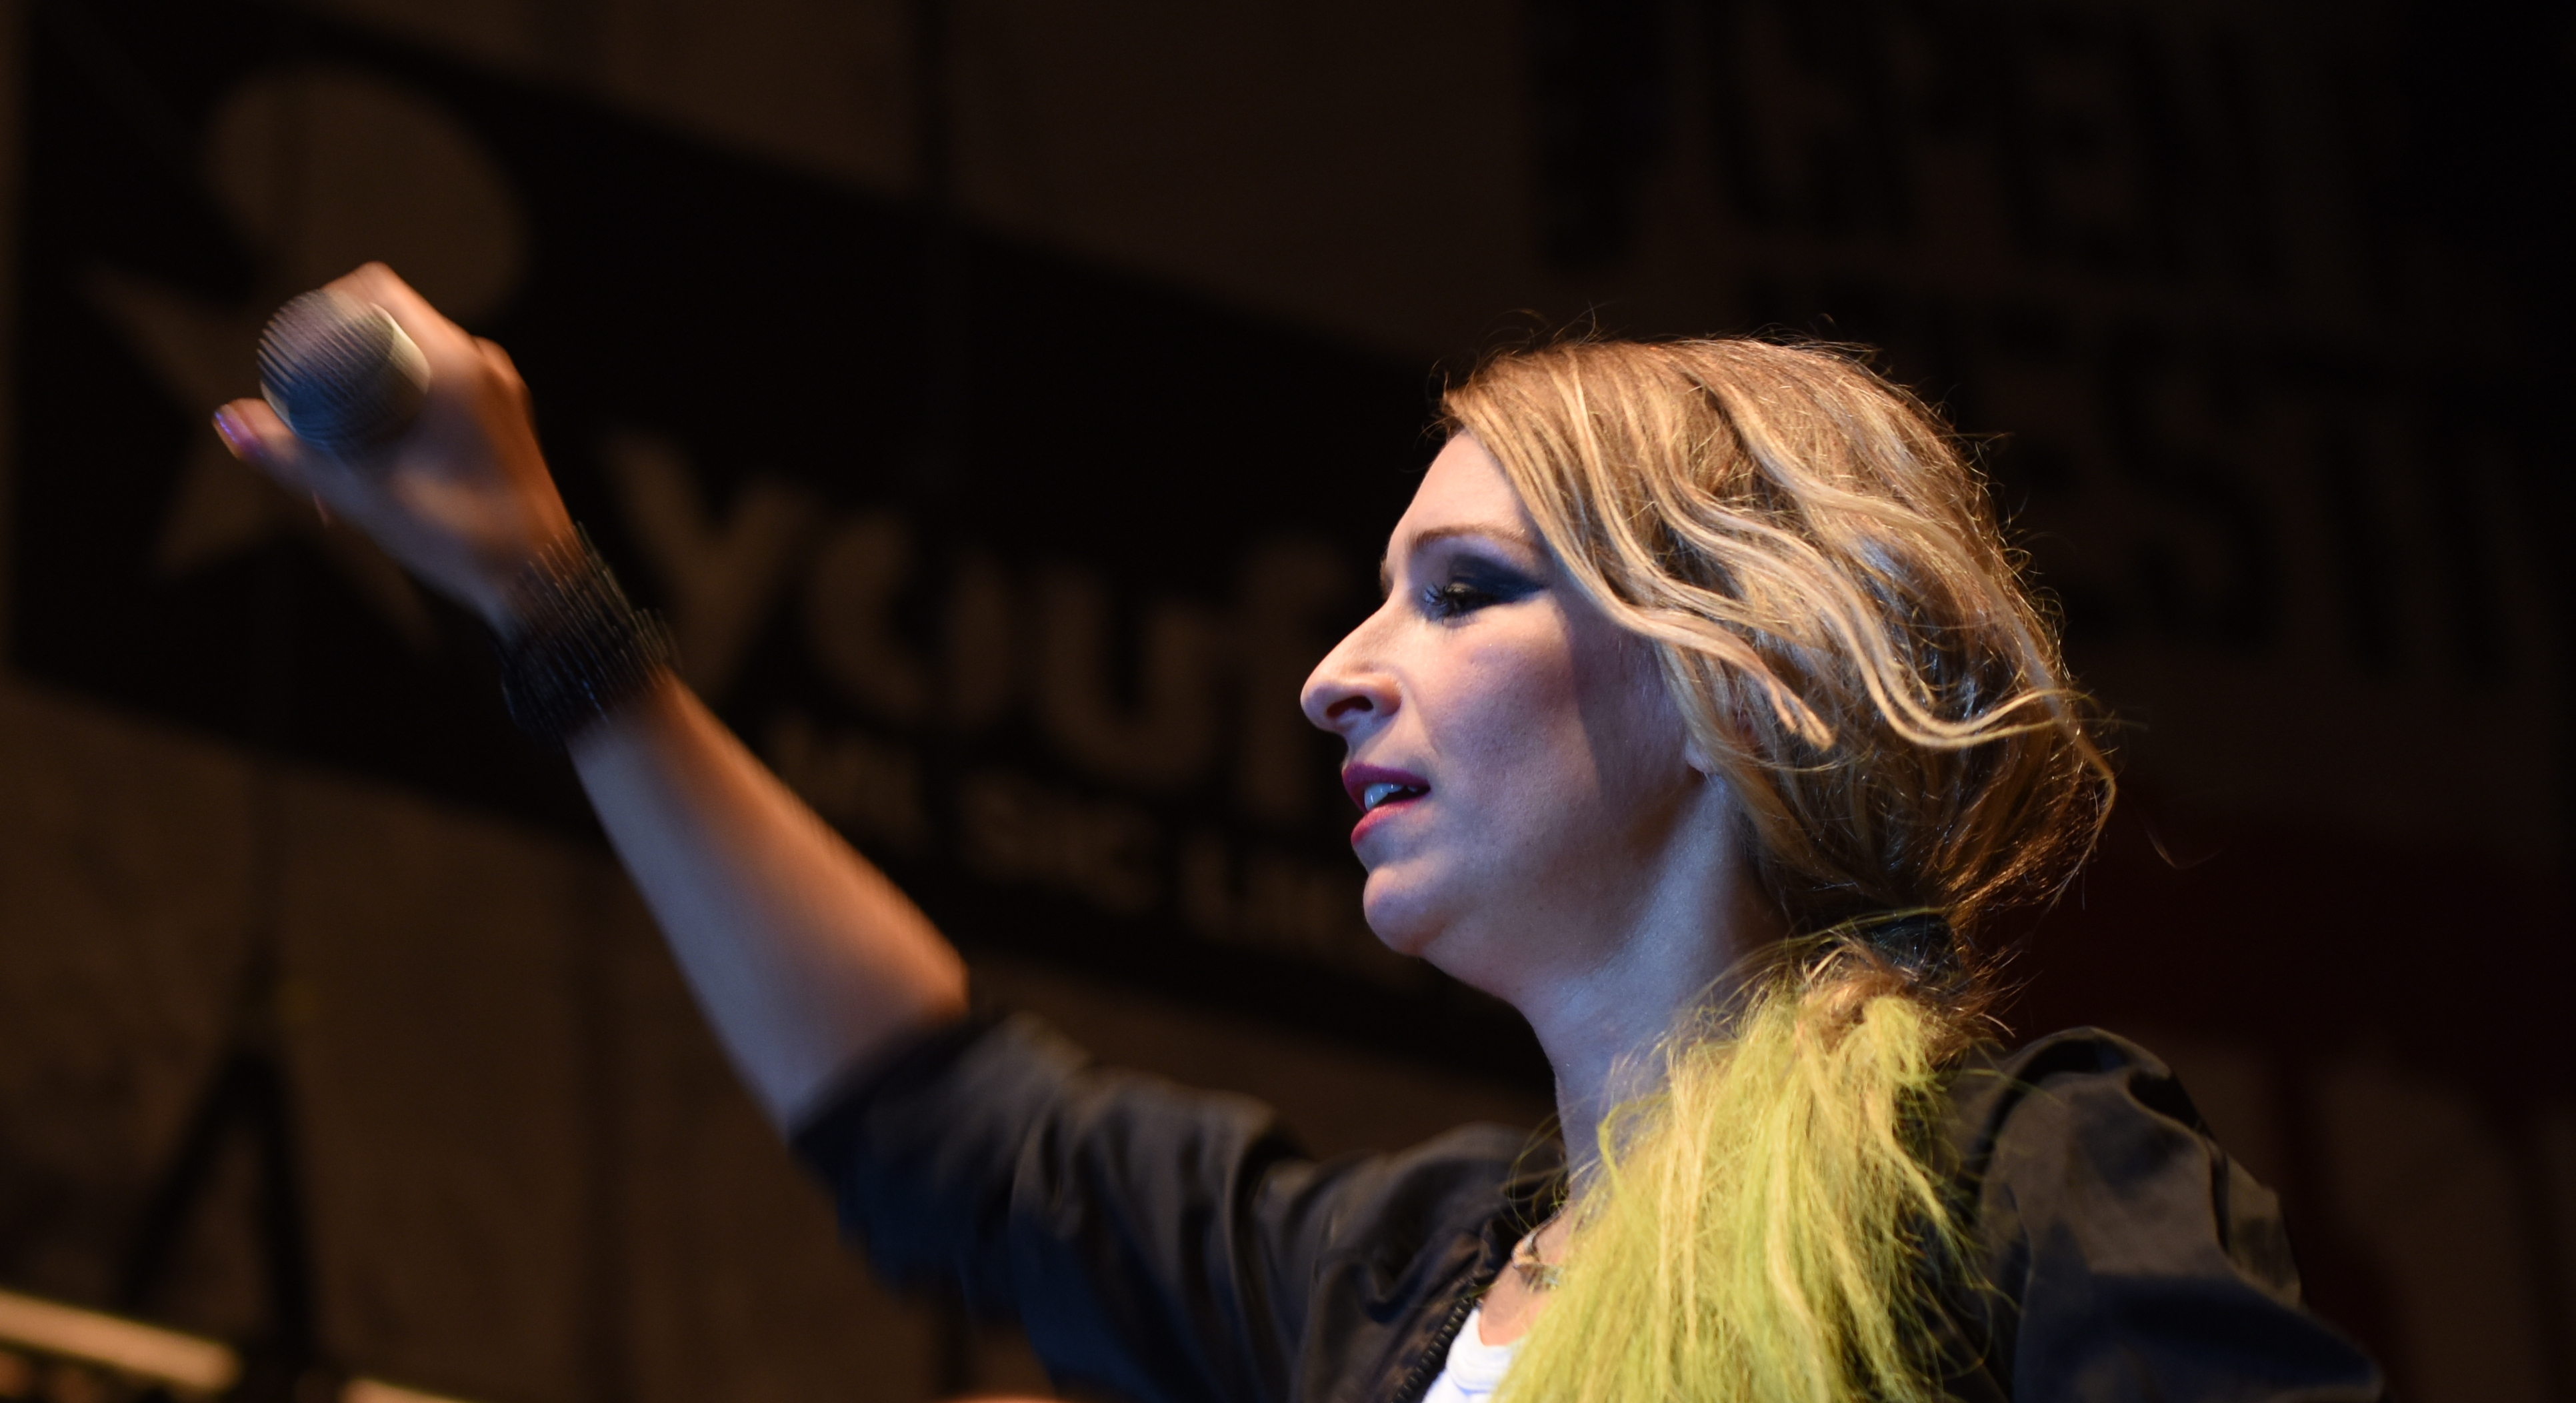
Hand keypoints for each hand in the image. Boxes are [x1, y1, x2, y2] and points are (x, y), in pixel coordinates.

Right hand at [213, 262, 574, 632]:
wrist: (542, 584)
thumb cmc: (467, 540)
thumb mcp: (367, 495)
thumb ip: (294, 458)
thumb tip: (229, 420)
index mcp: (456, 364)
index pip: (378, 290)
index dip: (326, 308)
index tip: (297, 353)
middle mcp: (483, 365)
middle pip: (389, 330)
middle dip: (337, 368)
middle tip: (307, 423)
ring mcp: (499, 392)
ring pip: (413, 367)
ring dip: (366, 401)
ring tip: (337, 466)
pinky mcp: (503, 420)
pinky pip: (440, 393)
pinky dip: (400, 415)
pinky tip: (375, 470)